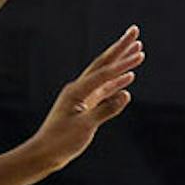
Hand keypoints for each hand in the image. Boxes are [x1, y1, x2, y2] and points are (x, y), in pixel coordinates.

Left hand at [28, 26, 143, 167]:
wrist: (44, 154)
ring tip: (137, 49)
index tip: (140, 54)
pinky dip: (117, 81)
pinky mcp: (85, 105)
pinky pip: (105, 89)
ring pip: (106, 74)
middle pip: (104, 63)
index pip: (105, 73)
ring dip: (121, 61)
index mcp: (77, 91)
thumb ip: (105, 110)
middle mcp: (79, 88)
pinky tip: (128, 78)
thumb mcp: (84, 127)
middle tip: (134, 31)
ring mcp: (82, 96)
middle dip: (120, 48)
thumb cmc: (61, 141)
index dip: (123, 64)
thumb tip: (126, 95)